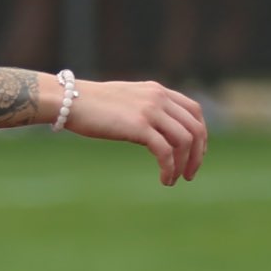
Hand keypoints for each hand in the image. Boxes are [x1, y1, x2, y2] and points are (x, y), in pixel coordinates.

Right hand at [63, 78, 206, 184]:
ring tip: (174, 180)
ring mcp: (150, 110)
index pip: (194, 111)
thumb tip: (153, 130)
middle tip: (189, 174)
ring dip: (185, 164)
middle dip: (198, 154)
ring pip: (184, 141)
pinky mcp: (139, 126)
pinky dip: (169, 168)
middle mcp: (158, 98)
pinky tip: (164, 180)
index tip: (195, 154)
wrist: (69, 101)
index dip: (201, 135)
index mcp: (157, 91)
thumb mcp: (125, 101)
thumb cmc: (90, 105)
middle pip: (195, 128)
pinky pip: (166, 151)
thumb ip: (144, 110)